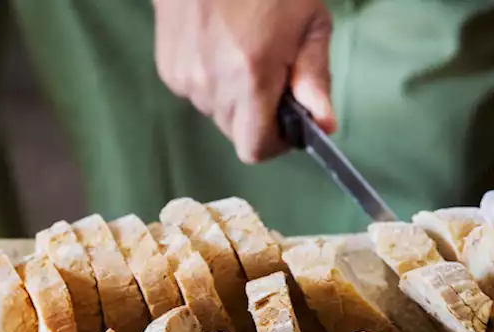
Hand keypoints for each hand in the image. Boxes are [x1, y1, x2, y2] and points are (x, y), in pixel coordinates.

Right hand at [152, 0, 334, 162]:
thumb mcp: (308, 22)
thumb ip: (315, 78)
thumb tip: (324, 124)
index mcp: (251, 76)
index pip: (255, 148)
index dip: (275, 143)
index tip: (287, 125)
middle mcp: (212, 84)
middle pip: (236, 131)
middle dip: (258, 114)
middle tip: (271, 73)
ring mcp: (185, 78)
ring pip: (216, 112)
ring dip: (234, 96)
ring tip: (244, 50)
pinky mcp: (168, 68)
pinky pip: (197, 92)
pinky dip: (212, 79)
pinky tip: (220, 44)